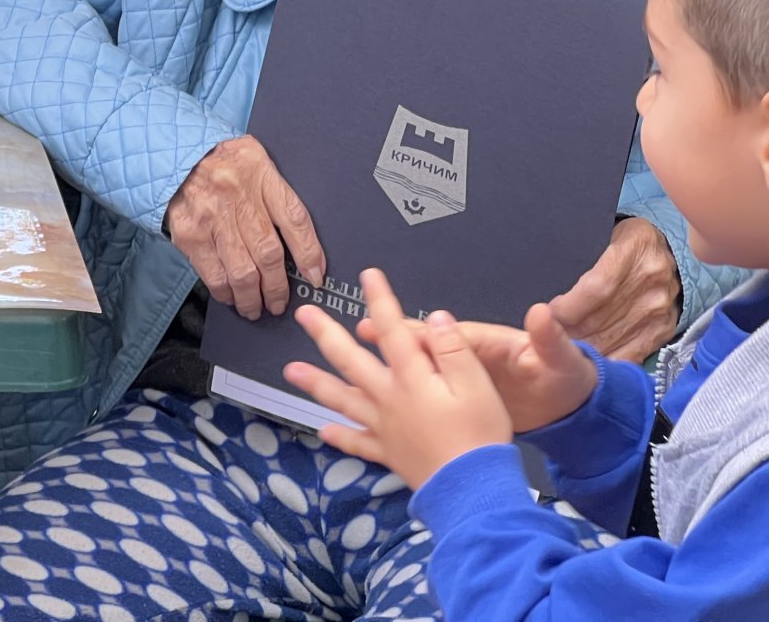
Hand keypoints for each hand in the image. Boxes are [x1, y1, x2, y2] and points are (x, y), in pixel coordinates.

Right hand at [166, 134, 325, 319]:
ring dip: (253, 298)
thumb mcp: (255, 158)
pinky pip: (214, 274)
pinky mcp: (190, 234)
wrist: (173, 153)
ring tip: (256, 307)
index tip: (315, 277)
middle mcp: (237, 196)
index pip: (294, 219)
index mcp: (260, 173)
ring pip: (243, 271)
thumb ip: (276, 190)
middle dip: (278, 287)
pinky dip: (225, 292)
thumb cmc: (221, 159)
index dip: (309, 253)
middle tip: (280, 302)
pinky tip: (231, 297)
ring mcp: (212, 218)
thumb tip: (303, 238)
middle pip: (269, 253)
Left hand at [284, 270, 513, 491]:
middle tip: (304, 314)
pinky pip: (357, 442)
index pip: (393, 330)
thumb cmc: (479, 437)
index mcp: (413, 378)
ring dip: (315, 382)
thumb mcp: (477, 385)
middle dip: (326, 334)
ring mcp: (384, 427)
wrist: (472, 491)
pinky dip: (339, 435)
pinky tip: (323, 429)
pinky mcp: (388, 453)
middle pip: (351, 361)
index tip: (368, 276)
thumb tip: (435, 317)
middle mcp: (390, 398)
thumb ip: (452, 349)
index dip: (380, 301)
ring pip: (342, 399)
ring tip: (289, 370)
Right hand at [363, 304, 597, 432]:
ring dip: (390, 365)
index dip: (420, 331)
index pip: (448, 334)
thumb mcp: (559, 357)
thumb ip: (549, 335)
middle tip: (362, 328)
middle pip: (425, 345)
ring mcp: (462, 377)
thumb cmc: (563, 375)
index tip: (392, 329)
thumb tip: (542, 312)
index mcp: (487, 342)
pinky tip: (374, 403)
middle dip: (393, 337)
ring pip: (419, 370)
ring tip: (362, 360)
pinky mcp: (461, 398)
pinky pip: (430, 395)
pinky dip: (403, 397)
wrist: (569, 404)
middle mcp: (468, 355)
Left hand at [548, 218, 679, 360]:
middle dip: (570, 332)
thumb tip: (550, 282)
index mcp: (634, 248)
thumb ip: (583, 253)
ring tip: (562, 351)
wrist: (667, 251)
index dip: (570, 307)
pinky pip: (632, 354)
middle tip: (548, 338)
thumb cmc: (625, 240)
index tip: (550, 313)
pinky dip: (608, 360)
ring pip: (614, 339)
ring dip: (584, 349)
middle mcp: (651, 280)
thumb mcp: (604, 232)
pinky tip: (588, 362)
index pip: (597, 288)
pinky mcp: (664, 329)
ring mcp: (661, 307)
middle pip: (602, 318)